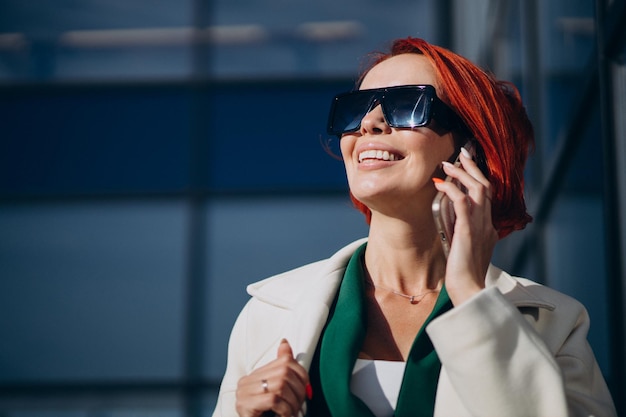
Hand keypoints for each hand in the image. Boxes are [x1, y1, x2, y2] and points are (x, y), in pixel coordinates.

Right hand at [235, 339, 310, 416]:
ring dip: (293, 403)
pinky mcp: (245, 406)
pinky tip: (286, 416)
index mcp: (254, 376)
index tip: (307, 389)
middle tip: (301, 406)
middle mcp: (245, 382)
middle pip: (284, 373)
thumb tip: (285, 343)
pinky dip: (286, 410)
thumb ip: (282, 372)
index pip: (284, 362)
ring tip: (293, 413)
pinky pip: (274, 399)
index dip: (301, 374)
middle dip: (299, 391)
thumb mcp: (277, 394)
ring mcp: (243, 394)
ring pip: (280, 385)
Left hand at [433, 149, 498, 304]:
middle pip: (486, 186)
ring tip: (448, 164)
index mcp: (488, 227)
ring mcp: (480, 226)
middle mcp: (487, 223)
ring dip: (463, 173)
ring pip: (478, 189)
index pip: (487, 195)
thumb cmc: (464, 274)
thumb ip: (463, 231)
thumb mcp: (465, 248)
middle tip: (462, 153)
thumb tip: (453, 218)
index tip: (466, 164)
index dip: (478, 177)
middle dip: (473, 167)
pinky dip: (452, 189)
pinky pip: (462, 202)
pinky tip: (441, 184)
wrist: (469, 290)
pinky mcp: (468, 231)